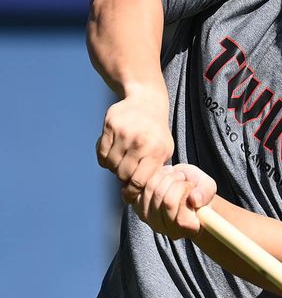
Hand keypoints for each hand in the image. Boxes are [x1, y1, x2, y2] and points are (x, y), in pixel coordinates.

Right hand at [96, 88, 174, 202]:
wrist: (146, 100)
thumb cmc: (156, 132)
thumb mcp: (164, 150)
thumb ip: (154, 172)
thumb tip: (140, 196)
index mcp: (156, 151)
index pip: (139, 181)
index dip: (131, 193)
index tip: (127, 196)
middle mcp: (140, 141)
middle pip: (122, 174)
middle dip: (123, 178)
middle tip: (126, 174)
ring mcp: (124, 132)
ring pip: (110, 164)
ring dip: (114, 167)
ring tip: (122, 161)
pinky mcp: (109, 125)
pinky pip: (101, 152)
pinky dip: (104, 157)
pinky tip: (113, 152)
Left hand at [132, 163, 216, 239]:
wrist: (181, 187)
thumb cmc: (197, 189)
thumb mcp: (208, 187)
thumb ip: (205, 193)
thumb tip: (194, 200)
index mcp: (190, 229)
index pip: (182, 217)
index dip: (185, 193)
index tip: (189, 184)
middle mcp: (169, 230)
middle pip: (167, 201)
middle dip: (175, 181)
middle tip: (181, 176)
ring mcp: (152, 222)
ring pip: (153, 192)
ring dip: (163, 177)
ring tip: (171, 175)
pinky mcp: (139, 210)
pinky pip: (141, 189)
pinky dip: (151, 178)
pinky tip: (160, 177)